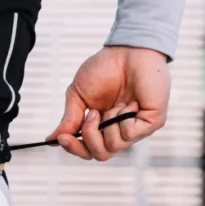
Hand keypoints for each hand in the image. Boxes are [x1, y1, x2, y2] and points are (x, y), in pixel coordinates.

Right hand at [47, 46, 170, 161]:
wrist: (128, 50)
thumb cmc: (105, 69)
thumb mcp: (78, 95)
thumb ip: (69, 119)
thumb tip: (52, 139)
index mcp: (101, 126)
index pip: (87, 150)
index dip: (73, 148)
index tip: (62, 138)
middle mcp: (119, 130)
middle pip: (100, 155)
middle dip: (89, 138)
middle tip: (91, 114)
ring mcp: (136, 127)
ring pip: (114, 147)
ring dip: (107, 124)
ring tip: (114, 105)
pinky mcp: (152, 122)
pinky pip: (130, 135)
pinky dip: (123, 119)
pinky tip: (130, 103)